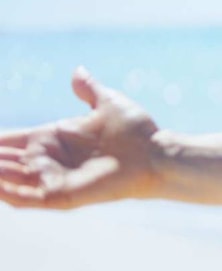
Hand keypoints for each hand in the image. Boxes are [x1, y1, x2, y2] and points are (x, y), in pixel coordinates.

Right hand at [0, 67, 162, 209]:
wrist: (157, 153)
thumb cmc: (137, 131)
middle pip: (1, 161)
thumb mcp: (107, 103)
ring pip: (6, 180)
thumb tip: (77, 72)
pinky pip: (25, 198)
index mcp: (51, 138)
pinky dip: (6, 192)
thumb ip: (88, 90)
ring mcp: (52, 179)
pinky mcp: (62, 196)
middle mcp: (47, 160)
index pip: (7, 141)